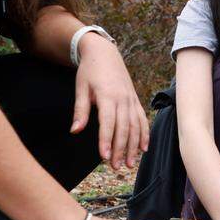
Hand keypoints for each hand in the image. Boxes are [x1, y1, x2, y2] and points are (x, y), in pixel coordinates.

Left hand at [70, 32, 149, 169]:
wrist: (104, 53)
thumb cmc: (90, 71)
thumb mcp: (81, 88)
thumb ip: (80, 111)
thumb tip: (75, 131)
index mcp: (107, 96)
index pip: (108, 123)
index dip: (106, 140)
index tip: (104, 157)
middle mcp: (122, 99)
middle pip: (123, 128)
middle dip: (119, 149)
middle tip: (114, 166)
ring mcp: (131, 99)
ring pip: (135, 126)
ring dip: (133, 146)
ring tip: (128, 163)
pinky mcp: (135, 100)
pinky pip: (142, 119)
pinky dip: (144, 134)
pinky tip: (143, 148)